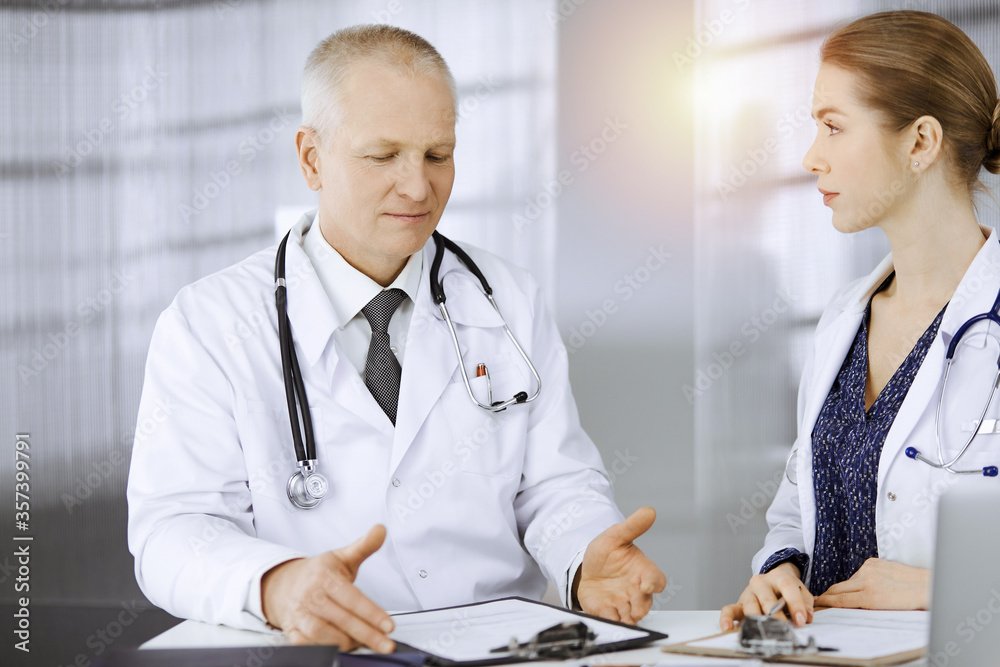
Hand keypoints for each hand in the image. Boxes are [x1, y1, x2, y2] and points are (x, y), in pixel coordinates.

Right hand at [261, 524, 394, 650]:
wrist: (282, 583)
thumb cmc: (318, 572)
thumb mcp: (342, 557)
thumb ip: (364, 546)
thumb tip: (381, 529)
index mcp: (325, 577)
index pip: (352, 598)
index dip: (371, 614)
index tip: (389, 626)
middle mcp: (311, 596)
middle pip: (341, 619)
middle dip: (366, 634)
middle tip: (386, 644)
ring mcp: (299, 614)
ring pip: (321, 633)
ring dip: (344, 643)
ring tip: (363, 645)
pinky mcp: (291, 630)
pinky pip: (304, 644)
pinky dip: (321, 649)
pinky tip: (340, 649)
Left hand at [575, 507, 666, 624]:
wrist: (588, 568)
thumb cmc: (607, 553)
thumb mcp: (616, 536)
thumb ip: (633, 526)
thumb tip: (649, 511)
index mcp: (643, 572)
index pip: (657, 580)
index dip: (654, 584)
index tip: (646, 585)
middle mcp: (636, 591)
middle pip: (645, 604)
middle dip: (639, 607)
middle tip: (631, 608)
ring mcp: (622, 603)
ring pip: (630, 616)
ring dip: (626, 617)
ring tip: (619, 615)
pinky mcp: (607, 612)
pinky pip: (612, 619)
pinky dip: (610, 619)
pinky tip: (605, 614)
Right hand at [719, 562, 812, 630]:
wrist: (772, 581)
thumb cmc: (786, 589)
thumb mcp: (801, 591)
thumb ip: (806, 603)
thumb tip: (806, 617)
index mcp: (779, 577)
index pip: (787, 587)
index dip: (795, 604)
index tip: (801, 621)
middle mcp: (761, 583)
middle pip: (767, 598)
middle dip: (776, 616)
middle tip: (783, 630)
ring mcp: (748, 593)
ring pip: (750, 606)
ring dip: (757, 621)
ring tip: (763, 634)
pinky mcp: (739, 604)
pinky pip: (729, 609)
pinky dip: (727, 619)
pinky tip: (728, 628)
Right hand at [815, 558, 928, 609]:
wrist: (926, 586)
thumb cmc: (909, 603)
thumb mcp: (883, 612)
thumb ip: (862, 608)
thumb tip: (844, 607)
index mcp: (870, 597)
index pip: (839, 600)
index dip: (825, 602)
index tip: (817, 602)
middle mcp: (867, 580)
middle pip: (838, 588)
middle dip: (828, 594)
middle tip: (822, 599)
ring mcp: (869, 568)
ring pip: (849, 580)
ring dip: (848, 587)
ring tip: (857, 595)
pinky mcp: (873, 561)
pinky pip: (859, 572)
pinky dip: (860, 579)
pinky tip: (870, 584)